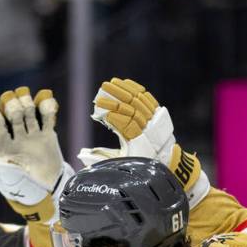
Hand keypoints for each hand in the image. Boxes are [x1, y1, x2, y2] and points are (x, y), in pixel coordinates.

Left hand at [0, 86, 72, 222]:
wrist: (47, 189)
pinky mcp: (47, 134)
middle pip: (14, 115)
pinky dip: (47, 107)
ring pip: (29, 111)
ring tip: (27, 99)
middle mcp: (16, 137)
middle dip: (12, 107)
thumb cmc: (23, 184)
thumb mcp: (6, 173)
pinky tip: (46, 99)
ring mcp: (32, 134)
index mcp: (4, 146)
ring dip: (27, 102)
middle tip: (14, 104)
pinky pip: (47, 117)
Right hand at [78, 78, 207, 205]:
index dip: (114, 117)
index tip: (100, 111)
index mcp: (139, 142)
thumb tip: (80, 155)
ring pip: (139, 100)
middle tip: (102, 89)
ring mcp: (154, 119)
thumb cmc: (139, 162)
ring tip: (111, 83)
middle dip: (116, 97)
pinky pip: (147, 98)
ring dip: (124, 90)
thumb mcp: (120, 163)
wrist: (165, 160)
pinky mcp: (157, 113)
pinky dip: (136, 89)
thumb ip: (101, 158)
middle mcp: (149, 128)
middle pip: (132, 108)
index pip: (127, 124)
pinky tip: (126, 83)